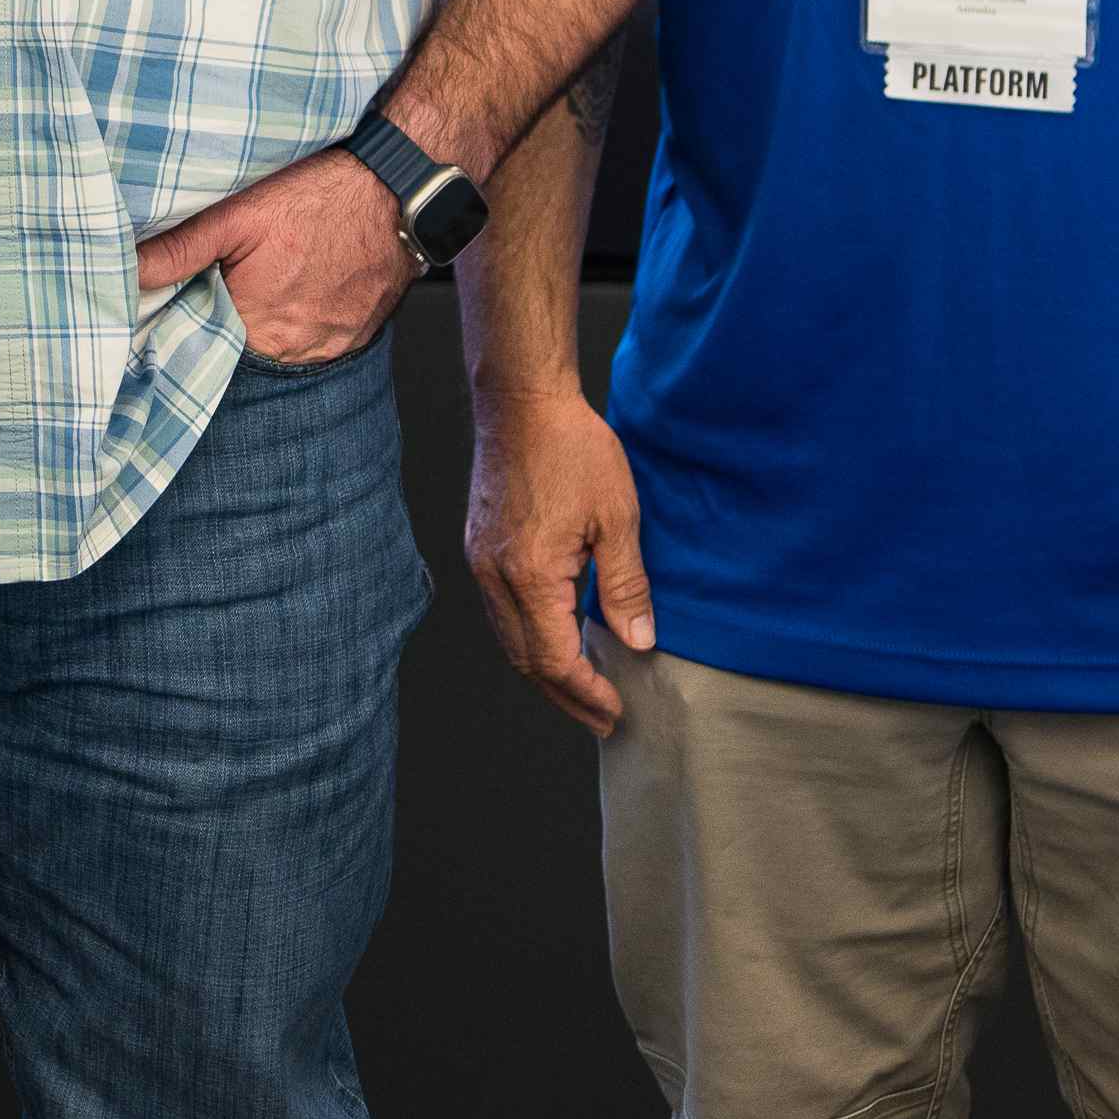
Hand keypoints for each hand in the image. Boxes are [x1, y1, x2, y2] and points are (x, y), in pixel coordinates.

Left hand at [135, 147, 417, 370]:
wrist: (395, 186)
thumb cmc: (316, 196)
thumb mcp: (235, 215)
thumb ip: (177, 250)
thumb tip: (126, 269)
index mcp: (257, 326)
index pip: (204, 343)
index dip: (193, 315)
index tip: (191, 291)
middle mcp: (296, 349)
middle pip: (243, 346)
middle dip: (230, 316)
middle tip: (234, 274)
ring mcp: (333, 345)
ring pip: (281, 343)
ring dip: (269, 319)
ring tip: (272, 275)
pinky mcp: (359, 334)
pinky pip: (318, 338)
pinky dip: (304, 316)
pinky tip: (302, 282)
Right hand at [465, 382, 657, 732]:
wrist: (521, 401)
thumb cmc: (572, 449)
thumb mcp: (617, 518)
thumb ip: (626, 586)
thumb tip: (637, 643)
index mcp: (530, 574)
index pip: (554, 659)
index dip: (586, 693)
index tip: (616, 710)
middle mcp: (496, 576)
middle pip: (525, 660)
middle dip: (564, 695)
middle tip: (602, 718)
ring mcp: (482, 562)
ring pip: (509, 639)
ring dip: (545, 671)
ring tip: (582, 689)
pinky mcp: (480, 547)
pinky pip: (501, 612)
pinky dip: (529, 638)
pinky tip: (556, 638)